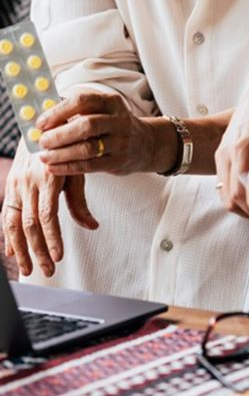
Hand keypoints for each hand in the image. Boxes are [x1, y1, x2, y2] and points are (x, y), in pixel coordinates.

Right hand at [2, 139, 97, 276]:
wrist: (43, 125)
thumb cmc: (66, 148)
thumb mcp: (77, 170)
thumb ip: (80, 201)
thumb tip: (92, 226)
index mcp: (47, 176)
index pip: (46, 215)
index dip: (52, 238)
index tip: (57, 256)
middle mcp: (28, 182)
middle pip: (30, 224)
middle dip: (38, 250)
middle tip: (47, 270)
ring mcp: (16, 185)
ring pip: (14, 223)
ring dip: (20, 249)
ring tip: (28, 269)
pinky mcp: (10, 186)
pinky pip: (6, 215)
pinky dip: (8, 236)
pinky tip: (12, 252)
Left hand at [37, 89, 155, 175]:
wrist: (144, 143)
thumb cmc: (114, 125)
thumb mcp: (103, 110)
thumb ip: (79, 113)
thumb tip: (44, 121)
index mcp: (111, 102)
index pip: (82, 101)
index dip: (58, 111)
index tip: (41, 122)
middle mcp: (118, 120)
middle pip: (86, 125)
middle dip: (59, 134)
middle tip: (42, 141)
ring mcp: (120, 142)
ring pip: (87, 148)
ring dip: (61, 153)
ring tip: (44, 156)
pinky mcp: (118, 162)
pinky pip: (89, 166)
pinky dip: (68, 167)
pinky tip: (54, 168)